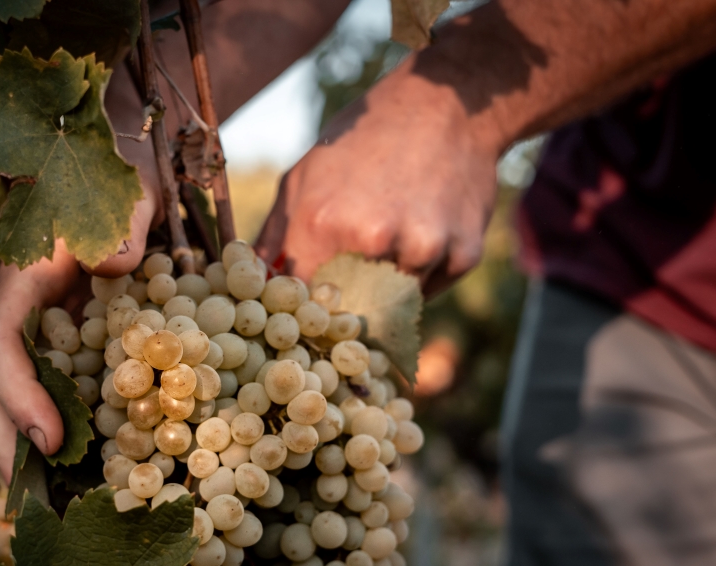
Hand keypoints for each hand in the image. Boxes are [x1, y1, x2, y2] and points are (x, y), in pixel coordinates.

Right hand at [0, 66, 160, 481]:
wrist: (115, 171)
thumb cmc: (117, 180)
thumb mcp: (125, 194)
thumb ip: (122, 225)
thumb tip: (118, 267)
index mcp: (24, 279)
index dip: (17, 396)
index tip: (50, 441)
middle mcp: (21, 311)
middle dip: (5, 443)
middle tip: (37, 505)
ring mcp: (37, 329)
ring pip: (8, 396)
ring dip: (21, 449)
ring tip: (50, 506)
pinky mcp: (62, 342)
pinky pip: (44, 392)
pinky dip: (52, 432)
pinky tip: (77, 471)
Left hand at [255, 62, 502, 295]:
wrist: (446, 104)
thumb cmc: (362, 140)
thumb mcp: (301, 176)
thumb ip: (273, 236)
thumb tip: (251, 282)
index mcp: (324, 223)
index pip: (301, 302)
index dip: (303, 307)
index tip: (307, 304)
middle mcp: (374, 241)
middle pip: (347, 310)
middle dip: (343, 302)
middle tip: (348, 278)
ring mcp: (423, 250)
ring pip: (392, 305)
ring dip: (385, 289)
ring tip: (391, 240)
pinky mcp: (464, 256)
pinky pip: (429, 293)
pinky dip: (420, 277)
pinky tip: (421, 233)